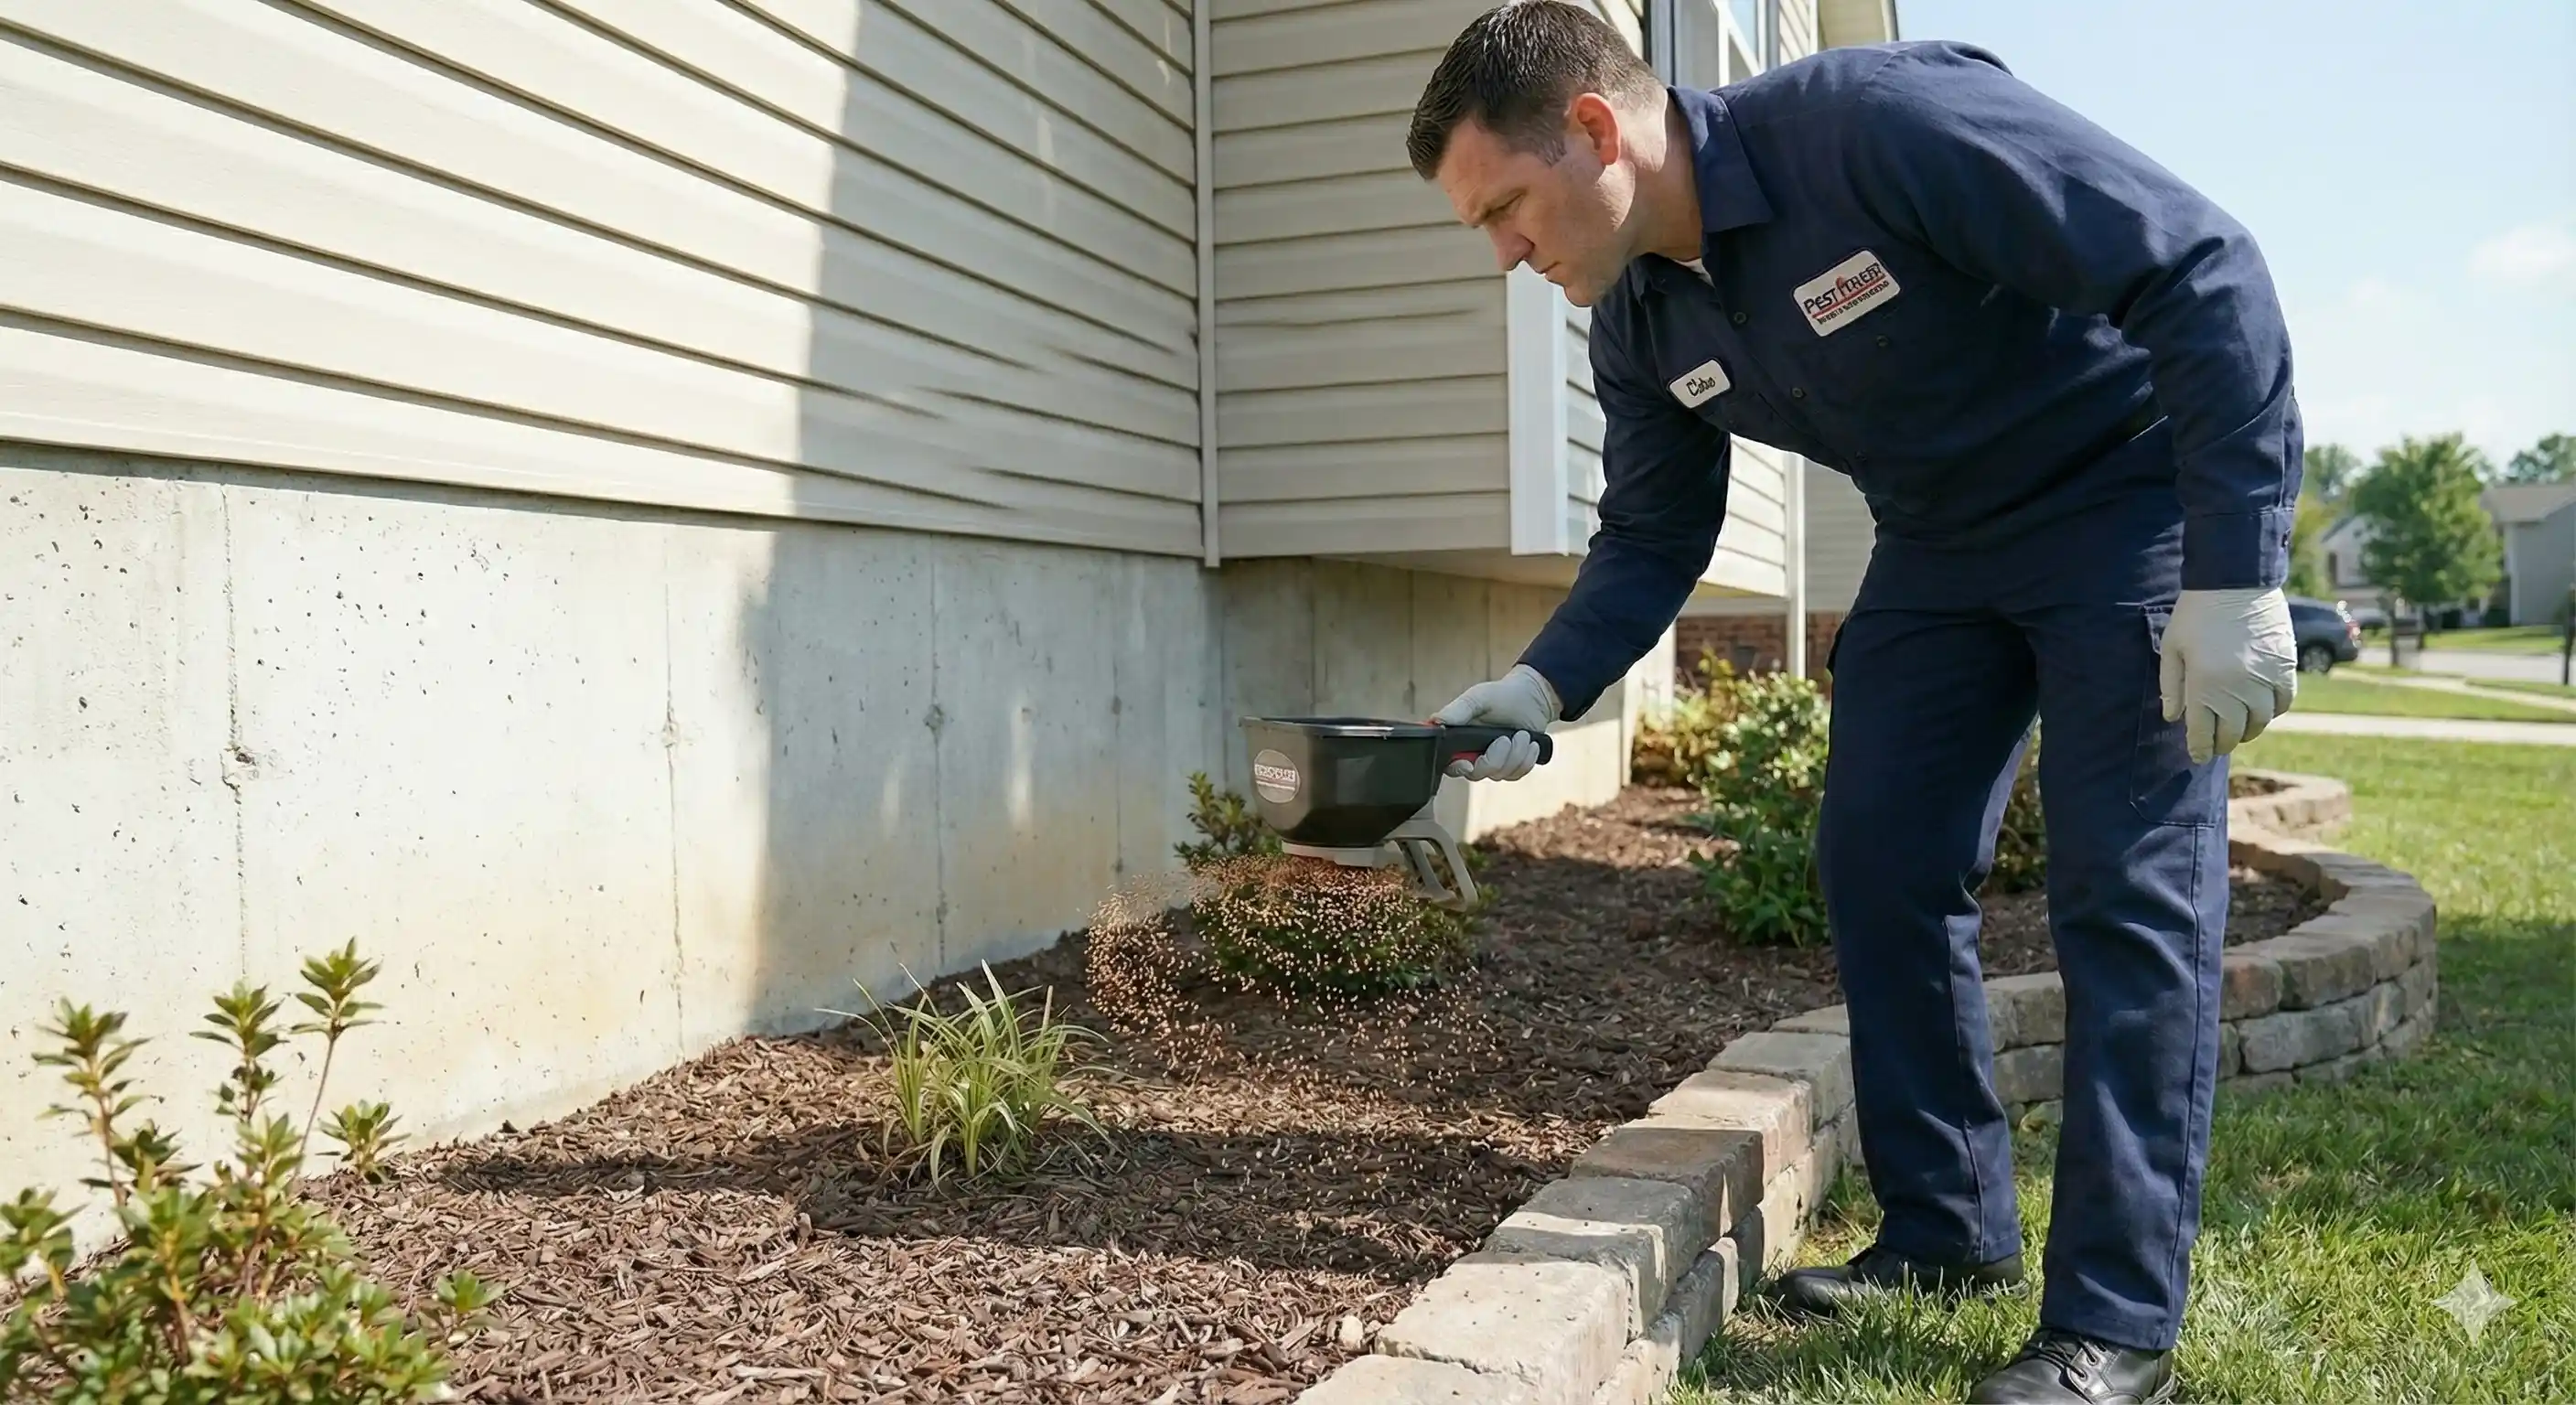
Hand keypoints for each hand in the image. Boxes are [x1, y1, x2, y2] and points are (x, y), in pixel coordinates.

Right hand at [1432, 664, 1559, 780]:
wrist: (1533, 697)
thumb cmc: (1501, 695)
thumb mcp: (1478, 698)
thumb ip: (1457, 710)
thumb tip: (1435, 720)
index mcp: (1459, 740)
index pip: (1450, 765)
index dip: (1458, 768)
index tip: (1469, 763)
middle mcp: (1474, 755)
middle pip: (1477, 773)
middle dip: (1497, 757)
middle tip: (1507, 738)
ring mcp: (1494, 763)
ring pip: (1500, 774)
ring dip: (1516, 754)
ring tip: (1523, 735)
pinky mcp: (1512, 767)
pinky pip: (1517, 774)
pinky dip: (1527, 759)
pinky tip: (1531, 743)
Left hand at [2159, 587, 2297, 763]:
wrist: (2235, 581)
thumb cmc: (2196, 614)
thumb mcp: (2172, 648)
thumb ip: (2171, 685)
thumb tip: (2174, 718)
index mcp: (2205, 687)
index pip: (2203, 732)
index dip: (2200, 748)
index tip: (2198, 755)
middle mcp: (2238, 689)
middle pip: (2234, 733)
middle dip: (2222, 743)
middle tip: (2215, 745)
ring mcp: (2265, 679)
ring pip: (2261, 721)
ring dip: (2248, 730)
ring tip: (2238, 728)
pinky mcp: (2286, 667)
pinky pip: (2284, 702)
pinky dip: (2273, 711)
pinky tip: (2262, 709)